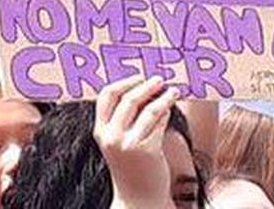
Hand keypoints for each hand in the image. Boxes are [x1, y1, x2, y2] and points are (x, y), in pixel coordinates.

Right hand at [92, 76, 177, 208]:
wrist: (138, 200)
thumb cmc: (131, 168)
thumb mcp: (117, 142)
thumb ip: (122, 119)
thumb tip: (141, 89)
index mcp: (100, 131)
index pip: (106, 96)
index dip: (123, 82)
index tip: (138, 77)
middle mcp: (111, 136)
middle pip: (128, 98)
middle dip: (146, 86)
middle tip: (159, 80)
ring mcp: (128, 143)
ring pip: (148, 109)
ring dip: (162, 96)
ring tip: (173, 91)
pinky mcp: (147, 150)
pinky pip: (159, 122)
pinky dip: (167, 111)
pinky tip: (171, 108)